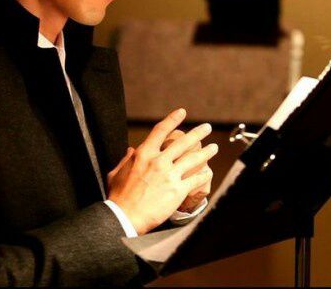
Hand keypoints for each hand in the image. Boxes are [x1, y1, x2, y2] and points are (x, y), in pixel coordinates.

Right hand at [106, 108, 217, 234]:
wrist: (125, 217)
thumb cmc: (118, 196)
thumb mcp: (116, 173)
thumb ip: (126, 160)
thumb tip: (131, 150)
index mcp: (143, 154)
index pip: (161, 131)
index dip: (172, 119)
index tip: (181, 113)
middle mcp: (159, 161)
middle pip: (183, 142)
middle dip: (197, 133)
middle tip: (207, 128)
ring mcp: (170, 175)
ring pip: (193, 158)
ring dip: (206, 152)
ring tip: (214, 148)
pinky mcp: (178, 190)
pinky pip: (195, 179)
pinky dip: (204, 175)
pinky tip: (208, 172)